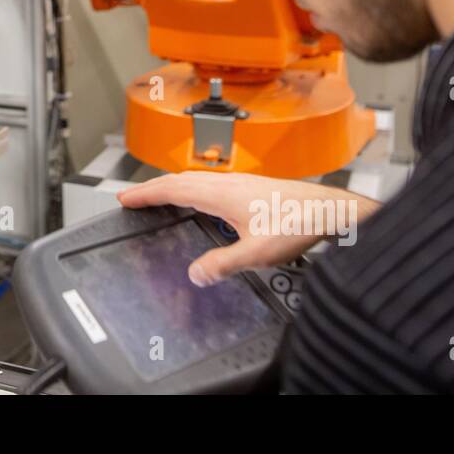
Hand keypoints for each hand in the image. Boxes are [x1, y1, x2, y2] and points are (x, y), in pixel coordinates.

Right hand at [116, 172, 377, 286]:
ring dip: (172, 186)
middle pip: (179, 180)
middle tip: (133, 198)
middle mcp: (227, 183)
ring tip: (159, 197)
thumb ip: (224, 263)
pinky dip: (191, 188)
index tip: (125, 198)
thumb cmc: (298, 223)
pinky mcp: (250, 187)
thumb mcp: (257, 252)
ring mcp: (239, 182)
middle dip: (153, 188)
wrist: (328, 209)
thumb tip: (195, 274)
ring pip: (195, 179)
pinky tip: (200, 200)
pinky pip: (209, 182)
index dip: (146, 194)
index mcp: (221, 193)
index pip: (172, 189)